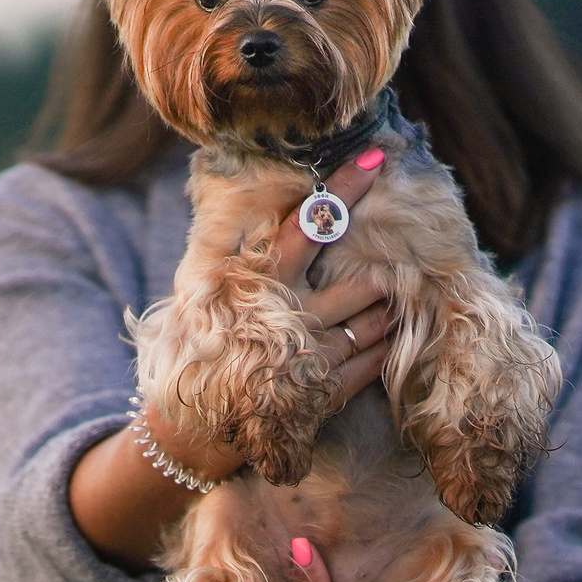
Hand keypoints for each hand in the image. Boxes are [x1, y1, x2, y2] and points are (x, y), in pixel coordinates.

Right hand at [66, 145, 392, 571]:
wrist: (194, 424)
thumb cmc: (210, 344)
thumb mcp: (214, 291)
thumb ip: (256, 257)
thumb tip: (296, 208)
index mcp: (259, 280)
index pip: (310, 223)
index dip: (346, 189)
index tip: (377, 157)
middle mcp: (289, 316)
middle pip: (356, 283)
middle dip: (378, 277)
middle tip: (388, 269)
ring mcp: (310, 356)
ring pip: (372, 323)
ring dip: (384, 313)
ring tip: (384, 304)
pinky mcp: (323, 393)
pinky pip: (369, 363)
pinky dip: (381, 349)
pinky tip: (382, 339)